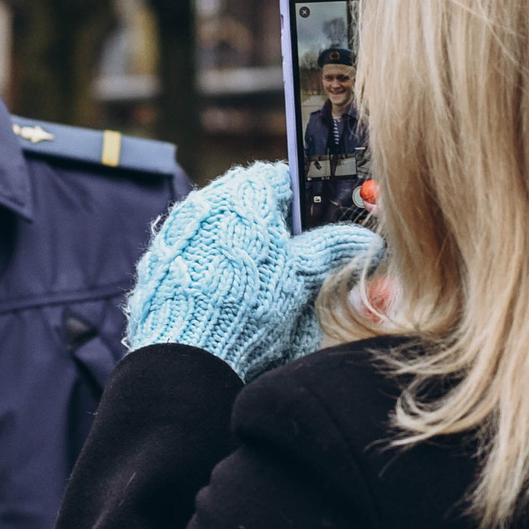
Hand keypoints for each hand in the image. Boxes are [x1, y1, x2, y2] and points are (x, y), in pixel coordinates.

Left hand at [126, 163, 382, 379]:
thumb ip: (333, 248)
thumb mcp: (301, 274)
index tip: (321, 225)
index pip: (284, 180)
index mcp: (244, 191)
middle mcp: (206, 200)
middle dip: (275, 230)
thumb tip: (366, 238)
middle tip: (297, 263)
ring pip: (225, 231)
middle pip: (252, 206)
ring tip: (263, 287)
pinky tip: (229, 299)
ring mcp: (179, 230)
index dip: (307, 202)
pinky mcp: (162, 261)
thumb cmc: (249, 301)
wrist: (187, 348)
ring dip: (245, 250)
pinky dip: (216, 269)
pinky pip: (199, 255)